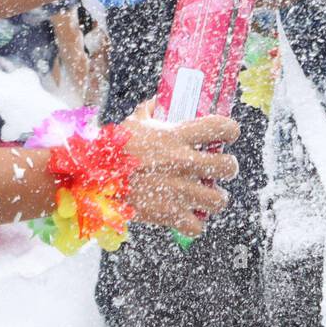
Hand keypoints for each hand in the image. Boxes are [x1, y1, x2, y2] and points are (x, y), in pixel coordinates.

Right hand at [121, 111, 239, 235]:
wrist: (95, 178)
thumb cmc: (114, 148)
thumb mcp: (134, 123)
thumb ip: (149, 110)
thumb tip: (157, 100)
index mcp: (177, 136)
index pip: (221, 128)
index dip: (230, 131)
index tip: (228, 135)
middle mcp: (184, 162)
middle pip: (229, 167)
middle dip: (228, 168)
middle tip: (218, 170)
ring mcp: (179, 190)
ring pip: (219, 200)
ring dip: (214, 199)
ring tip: (205, 196)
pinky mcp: (170, 214)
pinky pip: (197, 226)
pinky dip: (194, 224)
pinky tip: (187, 217)